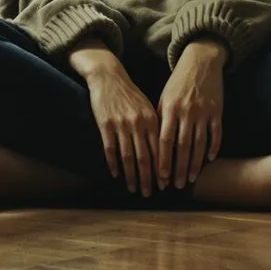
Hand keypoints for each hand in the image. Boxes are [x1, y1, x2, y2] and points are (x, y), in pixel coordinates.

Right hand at [70, 40, 158, 196]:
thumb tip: (164, 150)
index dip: (162, 169)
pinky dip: (114, 164)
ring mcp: (121, 125)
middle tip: (150, 193)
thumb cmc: (130, 94)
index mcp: (152, 119)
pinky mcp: (105, 125)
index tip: (165, 184)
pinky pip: (110, 149)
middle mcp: (138, 124)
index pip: (159, 150)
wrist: (109, 76)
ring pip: (128, 157)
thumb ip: (155, 126)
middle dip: (148, 178)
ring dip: (131, 176)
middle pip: (145, 157)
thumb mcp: (147, 107)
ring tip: (133, 188)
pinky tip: (116, 175)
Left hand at [159, 37, 226, 189]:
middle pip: (182, 146)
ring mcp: (203, 111)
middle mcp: (186, 112)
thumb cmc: (178, 82)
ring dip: (194, 163)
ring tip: (190, 178)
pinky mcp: (217, 110)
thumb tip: (152, 145)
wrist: (200, 61)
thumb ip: (160, 119)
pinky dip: (213, 147)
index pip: (164, 140)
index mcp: (169, 109)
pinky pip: (216, 133)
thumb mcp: (164, 97)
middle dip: (178, 168)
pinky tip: (209, 160)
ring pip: (199, 143)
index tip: (160, 178)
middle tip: (175, 185)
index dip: (162, 161)